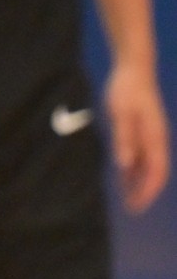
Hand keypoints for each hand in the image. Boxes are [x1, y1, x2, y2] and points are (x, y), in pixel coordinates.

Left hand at [108, 58, 169, 214]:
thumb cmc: (126, 90)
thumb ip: (124, 138)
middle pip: (155, 173)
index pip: (156, 172)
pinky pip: (141, 156)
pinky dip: (134, 169)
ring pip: (148, 166)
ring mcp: (151, 135)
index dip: (148, 191)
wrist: (134, 68)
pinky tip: (123, 177)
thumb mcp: (121, 113)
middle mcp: (157, 140)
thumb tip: (125, 165)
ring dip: (139, 183)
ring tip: (126, 199)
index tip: (137, 206)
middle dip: (145, 192)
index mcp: (155, 137)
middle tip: (131, 209)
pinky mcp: (143, 131)